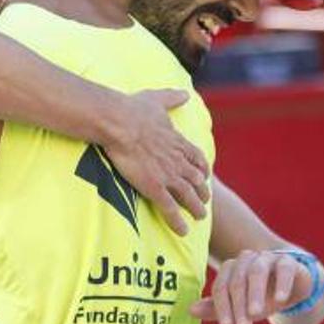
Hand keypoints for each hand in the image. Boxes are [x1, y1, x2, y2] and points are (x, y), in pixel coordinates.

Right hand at [101, 89, 209, 235]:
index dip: (202, 169)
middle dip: (202, 192)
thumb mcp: (156, 99)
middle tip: (205, 201)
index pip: (196, 158)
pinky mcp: (154, 187)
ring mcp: (167, 175)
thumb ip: (172, 97)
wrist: (118, 123)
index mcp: (176, 141)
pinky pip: (170, 209)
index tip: (204, 175)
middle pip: (196, 180)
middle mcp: (177, 160)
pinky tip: (183, 231)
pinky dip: (178, 221)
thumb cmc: (133, 110)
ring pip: (188, 196)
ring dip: (195, 208)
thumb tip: (185, 93)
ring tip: (199, 217)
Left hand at [189, 250, 313, 323]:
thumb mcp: (239, 306)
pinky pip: (284, 268)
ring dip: (255, 294)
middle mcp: (247, 260)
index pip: (221, 286)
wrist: (293, 289)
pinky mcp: (289, 262)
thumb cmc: (261, 298)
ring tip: (256, 314)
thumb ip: (216, 308)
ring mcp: (268, 258)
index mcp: (231, 268)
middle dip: (238, 305)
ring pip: (257, 271)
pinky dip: (282, 283)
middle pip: (237, 280)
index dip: (222, 307)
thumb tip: (190, 310)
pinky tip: (280, 299)